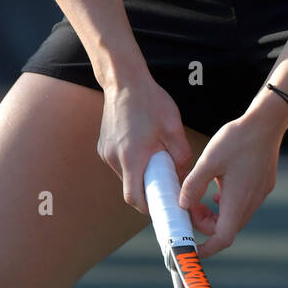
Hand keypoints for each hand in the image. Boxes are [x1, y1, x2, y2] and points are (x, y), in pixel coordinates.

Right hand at [97, 74, 193, 213]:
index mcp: (132, 157)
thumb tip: (184, 176)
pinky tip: (143, 146)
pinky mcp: (103, 145)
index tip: (164, 206)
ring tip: (155, 159)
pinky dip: (132, 162)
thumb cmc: (150, 101)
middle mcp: (114, 158)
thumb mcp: (173, 127)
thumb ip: (181, 155)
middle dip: (148, 189)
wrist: (123, 80)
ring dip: (140, 174)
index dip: (149, 207)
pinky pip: (120, 163)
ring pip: (125, 175)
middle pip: (131, 187)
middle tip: (166, 181)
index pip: (135, 198)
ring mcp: (106, 152)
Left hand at [178, 115, 281, 259]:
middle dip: (206, 224)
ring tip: (200, 195)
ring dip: (216, 213)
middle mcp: (251, 203)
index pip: (223, 239)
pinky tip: (218, 187)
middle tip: (190, 206)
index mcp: (238, 202)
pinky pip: (242, 203)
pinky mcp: (262, 185)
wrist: (266, 122)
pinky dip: (226, 203)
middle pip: (227, 228)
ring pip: (234, 216)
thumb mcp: (208, 161)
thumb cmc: (238, 140)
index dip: (207, 248)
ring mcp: (259, 194)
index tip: (193, 247)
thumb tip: (183, 204)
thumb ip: (193, 185)